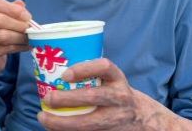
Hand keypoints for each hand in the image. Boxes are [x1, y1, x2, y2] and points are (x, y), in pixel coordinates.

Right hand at [0, 0, 31, 77]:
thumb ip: (13, 8)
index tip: (27, 16)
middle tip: (30, 28)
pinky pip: (5, 49)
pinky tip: (26, 46)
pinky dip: (19, 47)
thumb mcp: (5, 16)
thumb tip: (21, 4)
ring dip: (20, 37)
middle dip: (18, 24)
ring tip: (30, 37)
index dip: (12, 9)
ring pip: (2, 36)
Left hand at [38, 59, 191, 130]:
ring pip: (87, 124)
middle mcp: (120, 98)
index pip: (104, 67)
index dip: (84, 68)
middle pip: (92, 97)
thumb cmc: (119, 96)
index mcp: (118, 79)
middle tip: (48, 98)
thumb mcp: (113, 82)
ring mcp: (116, 119)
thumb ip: (93, 78)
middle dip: (67, 99)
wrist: (147, 121)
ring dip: (62, 122)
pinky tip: (54, 129)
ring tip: (44, 118)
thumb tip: (54, 74)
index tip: (66, 74)